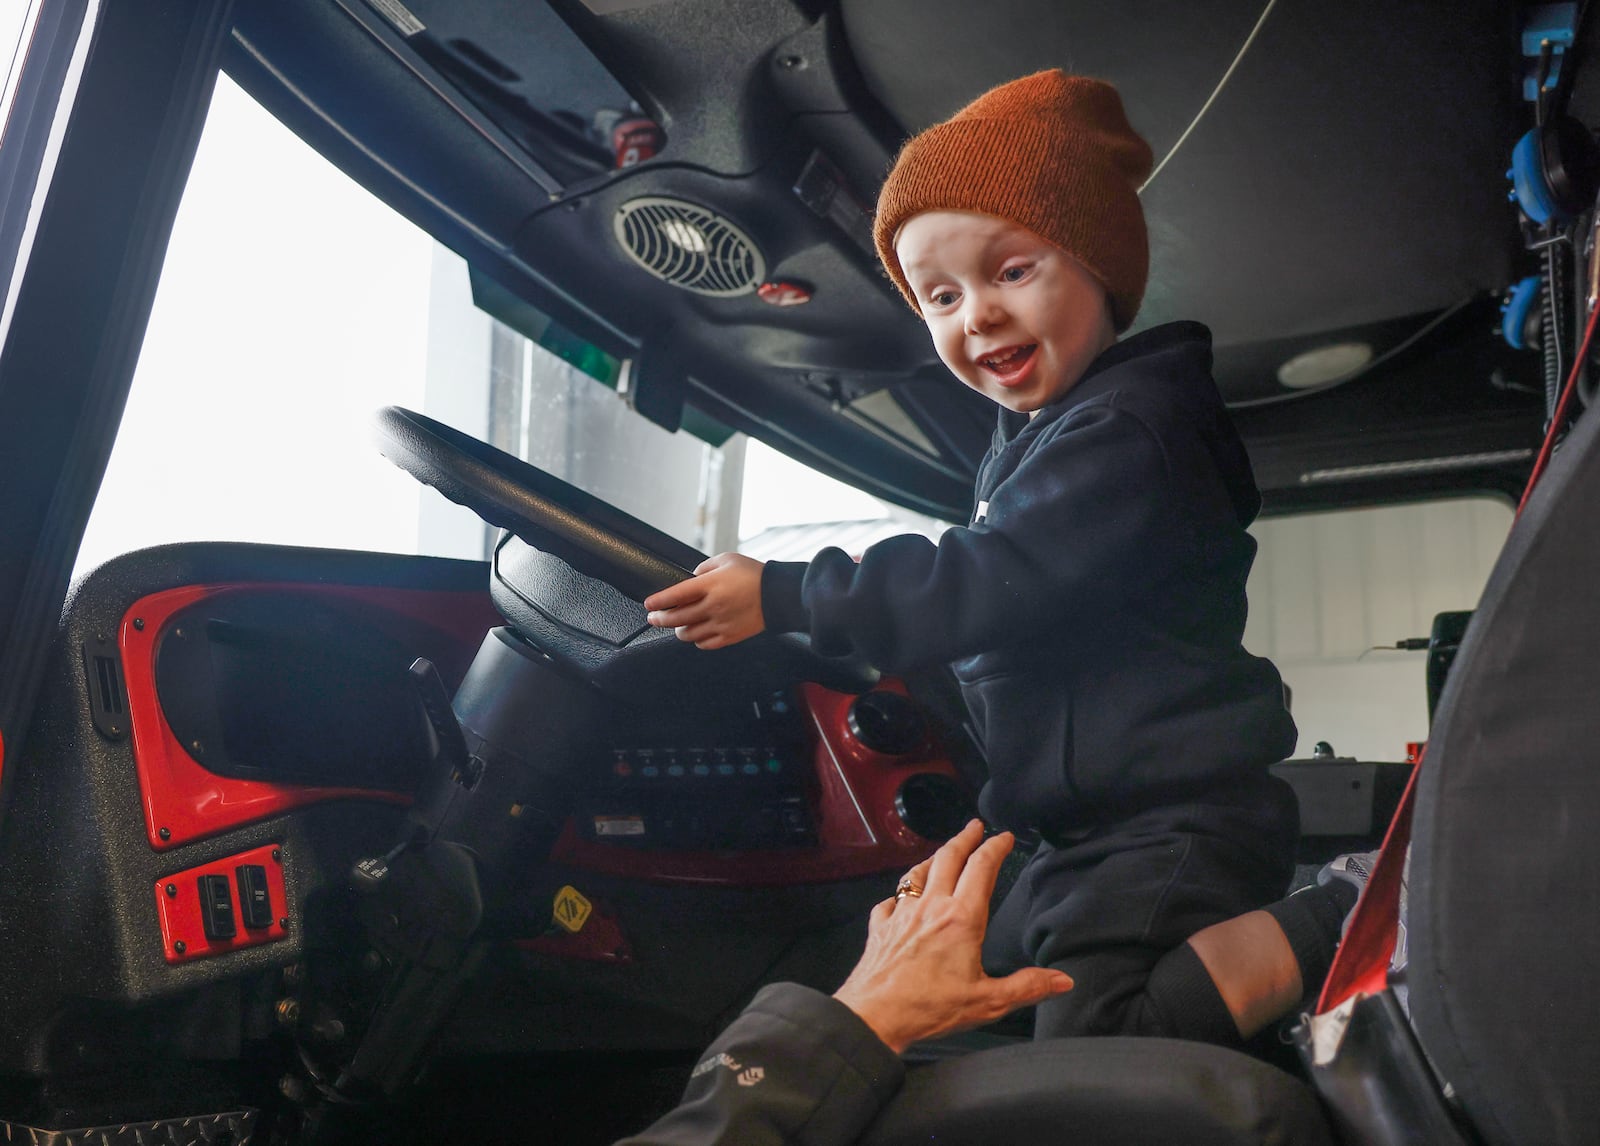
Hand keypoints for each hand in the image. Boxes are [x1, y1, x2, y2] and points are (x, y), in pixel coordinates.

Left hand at [643, 552, 765, 648]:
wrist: (778, 595)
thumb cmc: (755, 575)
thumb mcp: (727, 559)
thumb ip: (704, 568)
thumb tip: (691, 578)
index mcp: (710, 585)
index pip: (675, 595)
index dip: (658, 601)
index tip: (649, 605)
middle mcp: (713, 606)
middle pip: (676, 618)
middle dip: (660, 619)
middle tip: (654, 618)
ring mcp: (721, 623)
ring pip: (688, 634)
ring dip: (678, 630)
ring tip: (677, 625)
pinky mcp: (730, 636)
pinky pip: (705, 644)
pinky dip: (696, 640)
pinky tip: (696, 633)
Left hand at [832, 821, 1072, 1053]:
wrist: (874, 1016)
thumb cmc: (930, 1008)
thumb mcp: (988, 1002)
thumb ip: (1027, 987)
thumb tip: (1062, 981)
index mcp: (961, 918)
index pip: (982, 867)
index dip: (995, 847)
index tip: (1004, 837)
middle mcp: (931, 906)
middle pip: (949, 858)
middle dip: (964, 838)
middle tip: (974, 826)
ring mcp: (901, 913)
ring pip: (918, 872)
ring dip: (933, 858)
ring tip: (942, 853)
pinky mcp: (880, 927)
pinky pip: (890, 900)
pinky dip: (900, 894)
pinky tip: (901, 899)